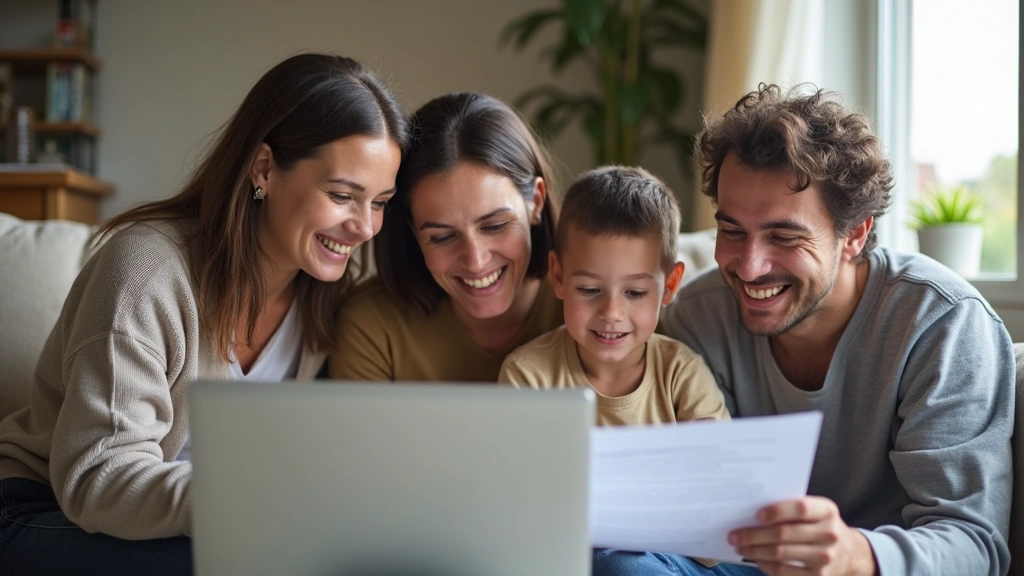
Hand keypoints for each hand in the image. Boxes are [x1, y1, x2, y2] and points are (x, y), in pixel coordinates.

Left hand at [728, 496, 876, 575]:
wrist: (849, 553)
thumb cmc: (820, 526)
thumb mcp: (816, 512)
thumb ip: (792, 509)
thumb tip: (751, 512)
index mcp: (827, 511)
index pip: (800, 509)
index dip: (776, 511)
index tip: (756, 515)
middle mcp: (829, 534)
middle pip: (783, 534)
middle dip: (753, 535)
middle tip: (734, 534)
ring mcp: (824, 557)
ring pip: (779, 554)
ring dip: (754, 551)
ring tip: (740, 546)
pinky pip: (783, 571)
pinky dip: (765, 565)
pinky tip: (755, 559)